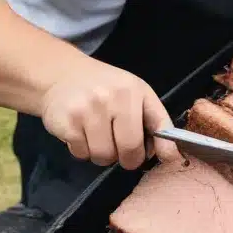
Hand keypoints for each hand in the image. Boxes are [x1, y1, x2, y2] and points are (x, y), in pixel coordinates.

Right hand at [39, 61, 180, 169]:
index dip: (161, 148)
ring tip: (99, 138)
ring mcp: (86, 110)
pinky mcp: (65, 123)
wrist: (62, 74)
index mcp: (133, 91)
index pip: (156, 127)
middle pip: (128, 149)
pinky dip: (82, 150)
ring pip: (103, 156)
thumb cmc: (107, 87)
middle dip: (128, 158)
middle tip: (122, 150)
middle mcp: (110, 99)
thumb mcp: (137, 94)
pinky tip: (82, 133)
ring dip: (102, 155)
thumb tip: (170, 155)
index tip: (167, 158)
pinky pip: (81, 154)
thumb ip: (156, 121)